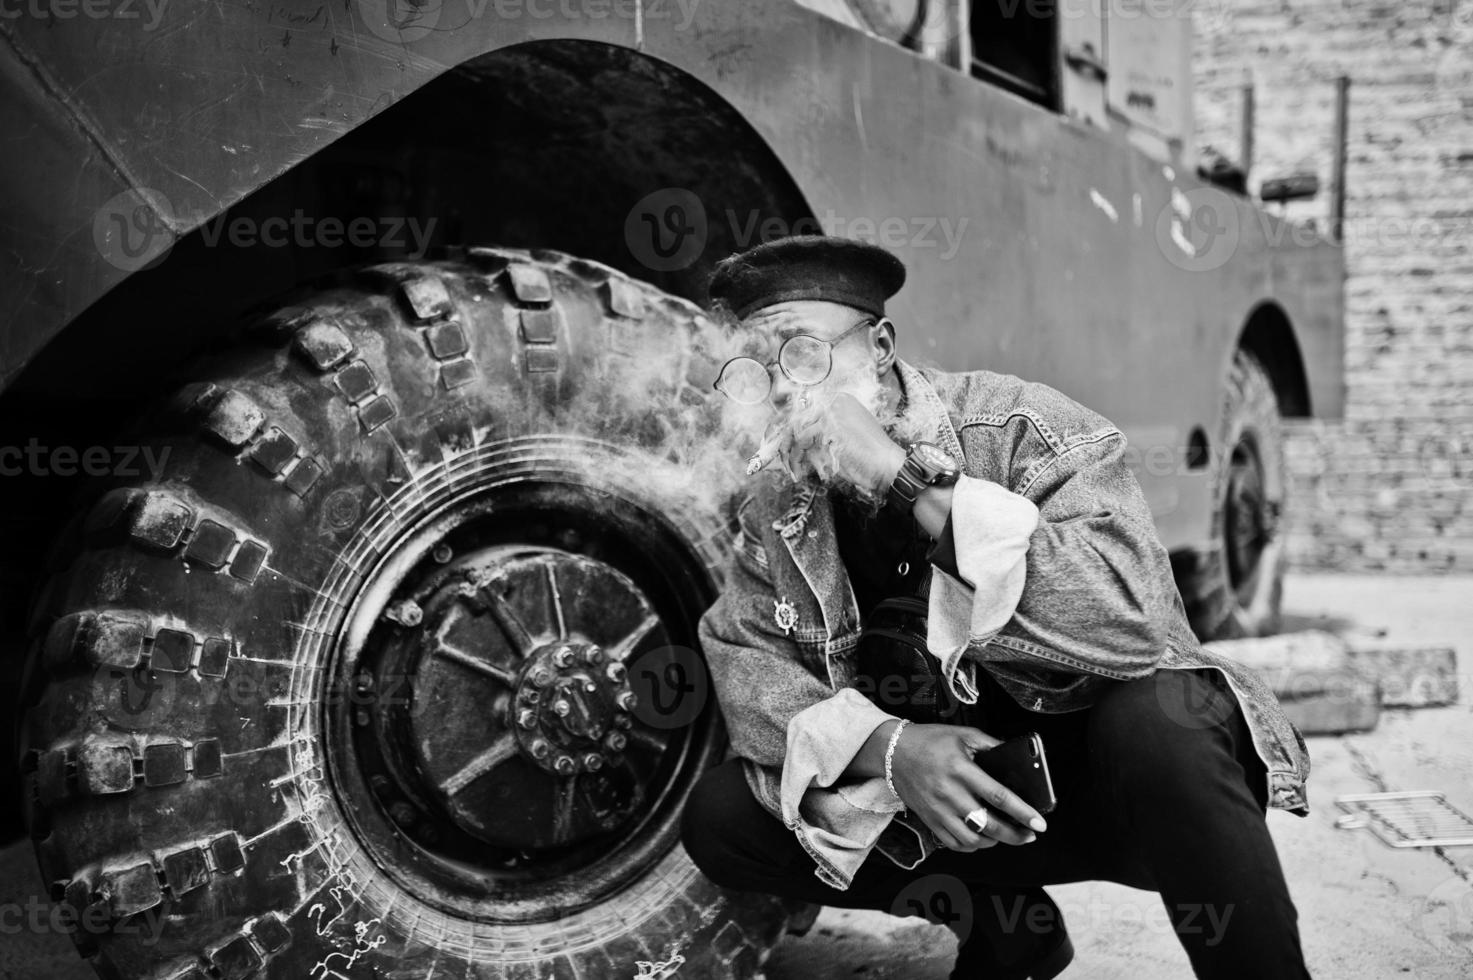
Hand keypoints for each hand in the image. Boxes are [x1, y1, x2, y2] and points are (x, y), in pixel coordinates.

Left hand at [786, 392, 905, 496]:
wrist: (888, 465)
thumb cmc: (867, 459)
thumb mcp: (838, 441)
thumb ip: (817, 438)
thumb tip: (791, 444)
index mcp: (840, 401)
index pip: (805, 412)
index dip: (790, 432)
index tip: (782, 449)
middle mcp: (835, 400)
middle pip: (797, 418)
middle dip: (785, 442)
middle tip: (782, 462)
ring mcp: (832, 410)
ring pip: (796, 430)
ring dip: (790, 454)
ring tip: (793, 471)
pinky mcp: (828, 424)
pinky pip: (801, 442)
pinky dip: (797, 459)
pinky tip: (799, 472)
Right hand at [888, 723, 1047, 851]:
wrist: (892, 752)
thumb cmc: (929, 741)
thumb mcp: (963, 735)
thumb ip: (991, 745)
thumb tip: (1017, 758)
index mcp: (961, 770)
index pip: (999, 796)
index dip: (1022, 813)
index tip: (1039, 823)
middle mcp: (949, 793)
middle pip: (989, 825)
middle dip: (1015, 835)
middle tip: (1029, 835)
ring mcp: (938, 811)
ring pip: (972, 840)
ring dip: (994, 842)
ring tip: (1006, 835)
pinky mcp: (929, 820)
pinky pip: (954, 844)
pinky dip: (973, 846)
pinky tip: (982, 838)